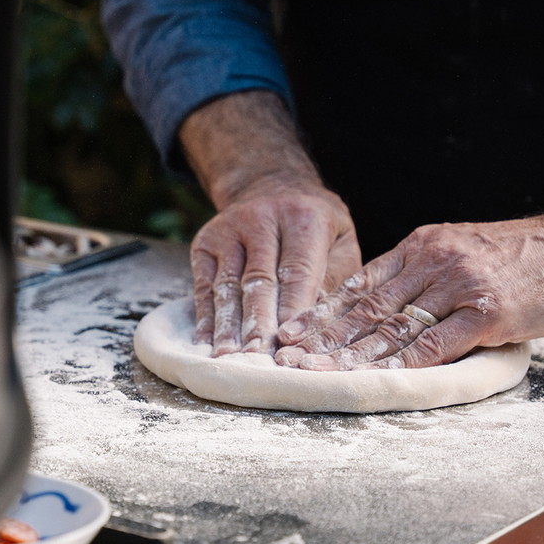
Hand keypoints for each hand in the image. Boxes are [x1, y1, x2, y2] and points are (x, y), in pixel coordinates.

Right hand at [191, 182, 360, 354]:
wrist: (271, 184)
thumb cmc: (315, 225)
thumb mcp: (340, 240)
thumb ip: (334, 278)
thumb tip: (314, 325)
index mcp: (304, 218)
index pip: (297, 271)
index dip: (292, 311)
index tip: (291, 344)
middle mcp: (262, 218)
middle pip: (259, 280)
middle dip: (258, 323)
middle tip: (259, 358)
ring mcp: (228, 229)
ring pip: (227, 284)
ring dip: (227, 325)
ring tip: (229, 358)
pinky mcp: (205, 241)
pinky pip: (203, 284)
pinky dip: (205, 316)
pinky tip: (206, 342)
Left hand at [271, 122, 543, 369]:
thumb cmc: (528, 257)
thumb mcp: (464, 250)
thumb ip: (425, 275)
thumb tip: (384, 308)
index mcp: (422, 245)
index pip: (359, 282)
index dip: (321, 312)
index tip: (288, 333)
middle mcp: (432, 260)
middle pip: (364, 305)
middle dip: (321, 336)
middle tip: (285, 359)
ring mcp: (459, 284)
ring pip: (391, 326)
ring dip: (350, 355)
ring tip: (317, 375)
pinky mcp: (488, 311)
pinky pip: (435, 344)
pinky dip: (401, 366)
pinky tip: (375, 381)